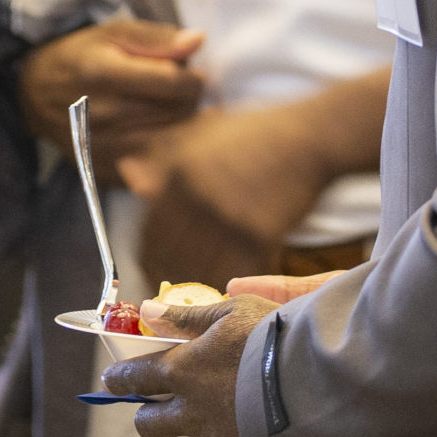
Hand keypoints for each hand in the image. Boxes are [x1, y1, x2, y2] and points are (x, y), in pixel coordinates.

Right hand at [15, 19, 204, 175]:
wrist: (36, 95)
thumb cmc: (81, 57)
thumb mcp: (113, 34)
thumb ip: (157, 38)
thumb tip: (198, 41)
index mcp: (103, 74)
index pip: (175, 83)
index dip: (193, 77)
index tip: (187, 73)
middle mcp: (102, 114)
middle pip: (179, 113)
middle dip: (188, 99)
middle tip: (173, 89)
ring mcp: (104, 148)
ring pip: (174, 141)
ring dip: (179, 123)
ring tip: (163, 108)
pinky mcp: (106, 171)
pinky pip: (157, 166)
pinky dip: (165, 150)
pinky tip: (152, 132)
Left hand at [101, 291, 277, 436]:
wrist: (320, 390)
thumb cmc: (274, 340)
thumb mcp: (232, 313)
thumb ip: (187, 316)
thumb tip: (147, 310)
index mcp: (182, 373)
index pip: (134, 378)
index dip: (119, 378)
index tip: (112, 379)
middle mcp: (192, 413)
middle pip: (148, 425)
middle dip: (147, 415)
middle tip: (155, 404)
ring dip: (197, 427)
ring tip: (222, 408)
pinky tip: (254, 424)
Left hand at [119, 109, 335, 285]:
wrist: (309, 138)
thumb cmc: (254, 134)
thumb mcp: (200, 133)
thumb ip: (162, 156)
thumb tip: (127, 174)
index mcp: (178, 170)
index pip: (149, 229)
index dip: (146, 259)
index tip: (147, 274)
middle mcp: (198, 194)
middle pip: (171, 254)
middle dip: (166, 280)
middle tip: (168, 299)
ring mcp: (229, 214)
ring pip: (201, 268)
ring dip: (197, 289)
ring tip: (198, 302)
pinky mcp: (261, 232)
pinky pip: (239, 271)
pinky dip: (233, 286)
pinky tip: (232, 293)